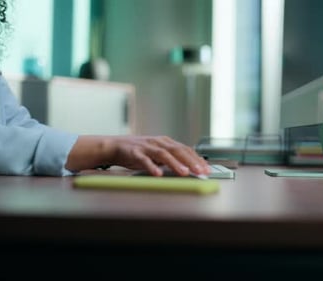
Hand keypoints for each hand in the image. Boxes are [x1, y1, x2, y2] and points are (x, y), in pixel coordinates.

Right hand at [65, 135, 209, 176]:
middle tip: (201, 171)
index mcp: (165, 142)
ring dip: (175, 163)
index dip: (197, 159)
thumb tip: (189, 169)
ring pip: (164, 154)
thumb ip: (171, 159)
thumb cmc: (138, 152)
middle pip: (178, 150)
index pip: (185, 149)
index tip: (207, 169)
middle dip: (191, 161)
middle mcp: (158, 142)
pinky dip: (152, 166)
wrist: (114, 146)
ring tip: (184, 172)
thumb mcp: (157, 154)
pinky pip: (144, 160)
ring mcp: (146, 146)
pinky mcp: (134, 152)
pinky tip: (158, 174)